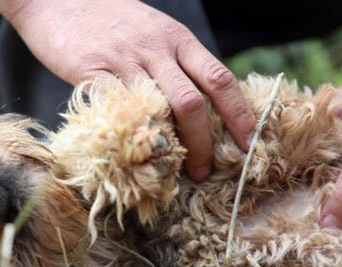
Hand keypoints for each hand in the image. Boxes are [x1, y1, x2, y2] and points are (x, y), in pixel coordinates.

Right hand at [0, 0, 255, 180]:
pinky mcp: (91, 70)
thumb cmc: (109, 19)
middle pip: (193, 103)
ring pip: (160, 108)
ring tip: (173, 172)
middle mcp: (157, 49)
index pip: (219, 79)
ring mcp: (124, 59)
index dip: (239, 114)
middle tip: (204, 171)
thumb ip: (176, 64)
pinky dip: (131, 134)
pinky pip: (118, 109)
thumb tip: (202, 108)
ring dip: (172, 147)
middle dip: (204, 143)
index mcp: (178, 39)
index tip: (250, 144)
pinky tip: (135, 154)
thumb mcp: (154, 31)